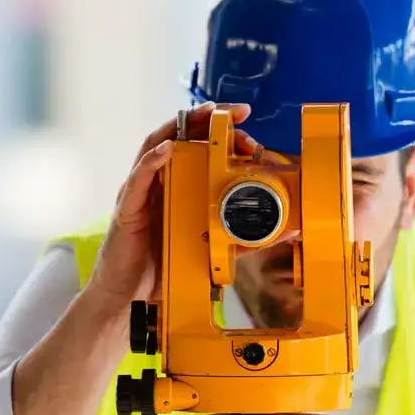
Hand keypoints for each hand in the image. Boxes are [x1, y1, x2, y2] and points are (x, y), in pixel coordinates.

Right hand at [83, 101, 261, 314]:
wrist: (131, 298)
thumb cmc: (164, 270)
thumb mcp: (213, 249)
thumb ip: (246, 237)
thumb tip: (285, 230)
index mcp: (179, 188)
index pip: (199, 148)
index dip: (222, 131)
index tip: (247, 124)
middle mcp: (159, 183)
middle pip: (180, 137)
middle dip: (208, 120)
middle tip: (236, 116)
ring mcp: (141, 192)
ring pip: (156, 146)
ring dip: (181, 127)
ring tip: (204, 115)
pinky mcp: (128, 208)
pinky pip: (138, 178)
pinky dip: (152, 160)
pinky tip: (167, 150)